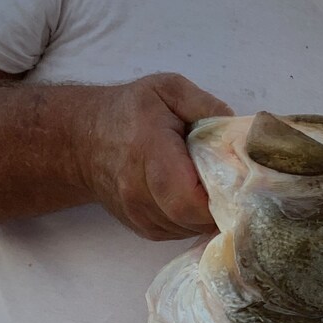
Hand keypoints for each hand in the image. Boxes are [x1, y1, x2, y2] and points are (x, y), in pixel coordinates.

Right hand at [77, 73, 232, 239]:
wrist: (84, 142)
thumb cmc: (130, 113)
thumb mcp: (167, 90)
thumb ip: (205, 106)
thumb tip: (238, 131)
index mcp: (149, 153)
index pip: (188, 198)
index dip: (218, 198)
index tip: (234, 182)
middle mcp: (139, 193)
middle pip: (193, 220)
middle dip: (219, 207)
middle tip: (230, 184)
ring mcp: (140, 216)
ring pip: (190, 230)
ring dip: (206, 214)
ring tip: (207, 186)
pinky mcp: (144, 230)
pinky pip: (181, 233)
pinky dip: (193, 219)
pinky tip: (191, 196)